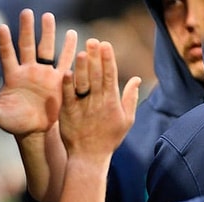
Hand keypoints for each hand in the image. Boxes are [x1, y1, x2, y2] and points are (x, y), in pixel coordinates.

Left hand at [0, 8, 76, 139]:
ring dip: (48, 33)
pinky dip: (69, 49)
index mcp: (12, 76)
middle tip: (27, 12)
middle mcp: (27, 70)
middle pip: (27, 46)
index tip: (1, 27)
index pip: (7, 55)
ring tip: (48, 16)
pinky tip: (73, 35)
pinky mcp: (58, 80)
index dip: (4, 42)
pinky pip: (64, 62)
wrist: (35, 131)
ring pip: (46, 49)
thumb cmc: (13, 122)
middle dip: (27, 29)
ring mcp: (44, 74)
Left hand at [59, 39, 140, 160]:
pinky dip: (68, 86)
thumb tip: (136, 78)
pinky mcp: (69, 114)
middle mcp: (97, 103)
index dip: (108, 60)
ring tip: (82, 53)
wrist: (89, 158)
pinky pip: (68, 98)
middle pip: (97, 77)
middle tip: (92, 41)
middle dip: (96, 58)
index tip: (105, 44)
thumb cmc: (108, 139)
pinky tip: (66, 72)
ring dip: (83, 69)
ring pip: (83, 85)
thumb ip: (130, 98)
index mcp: (112, 102)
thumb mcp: (126, 120)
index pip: (111, 76)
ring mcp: (83, 108)